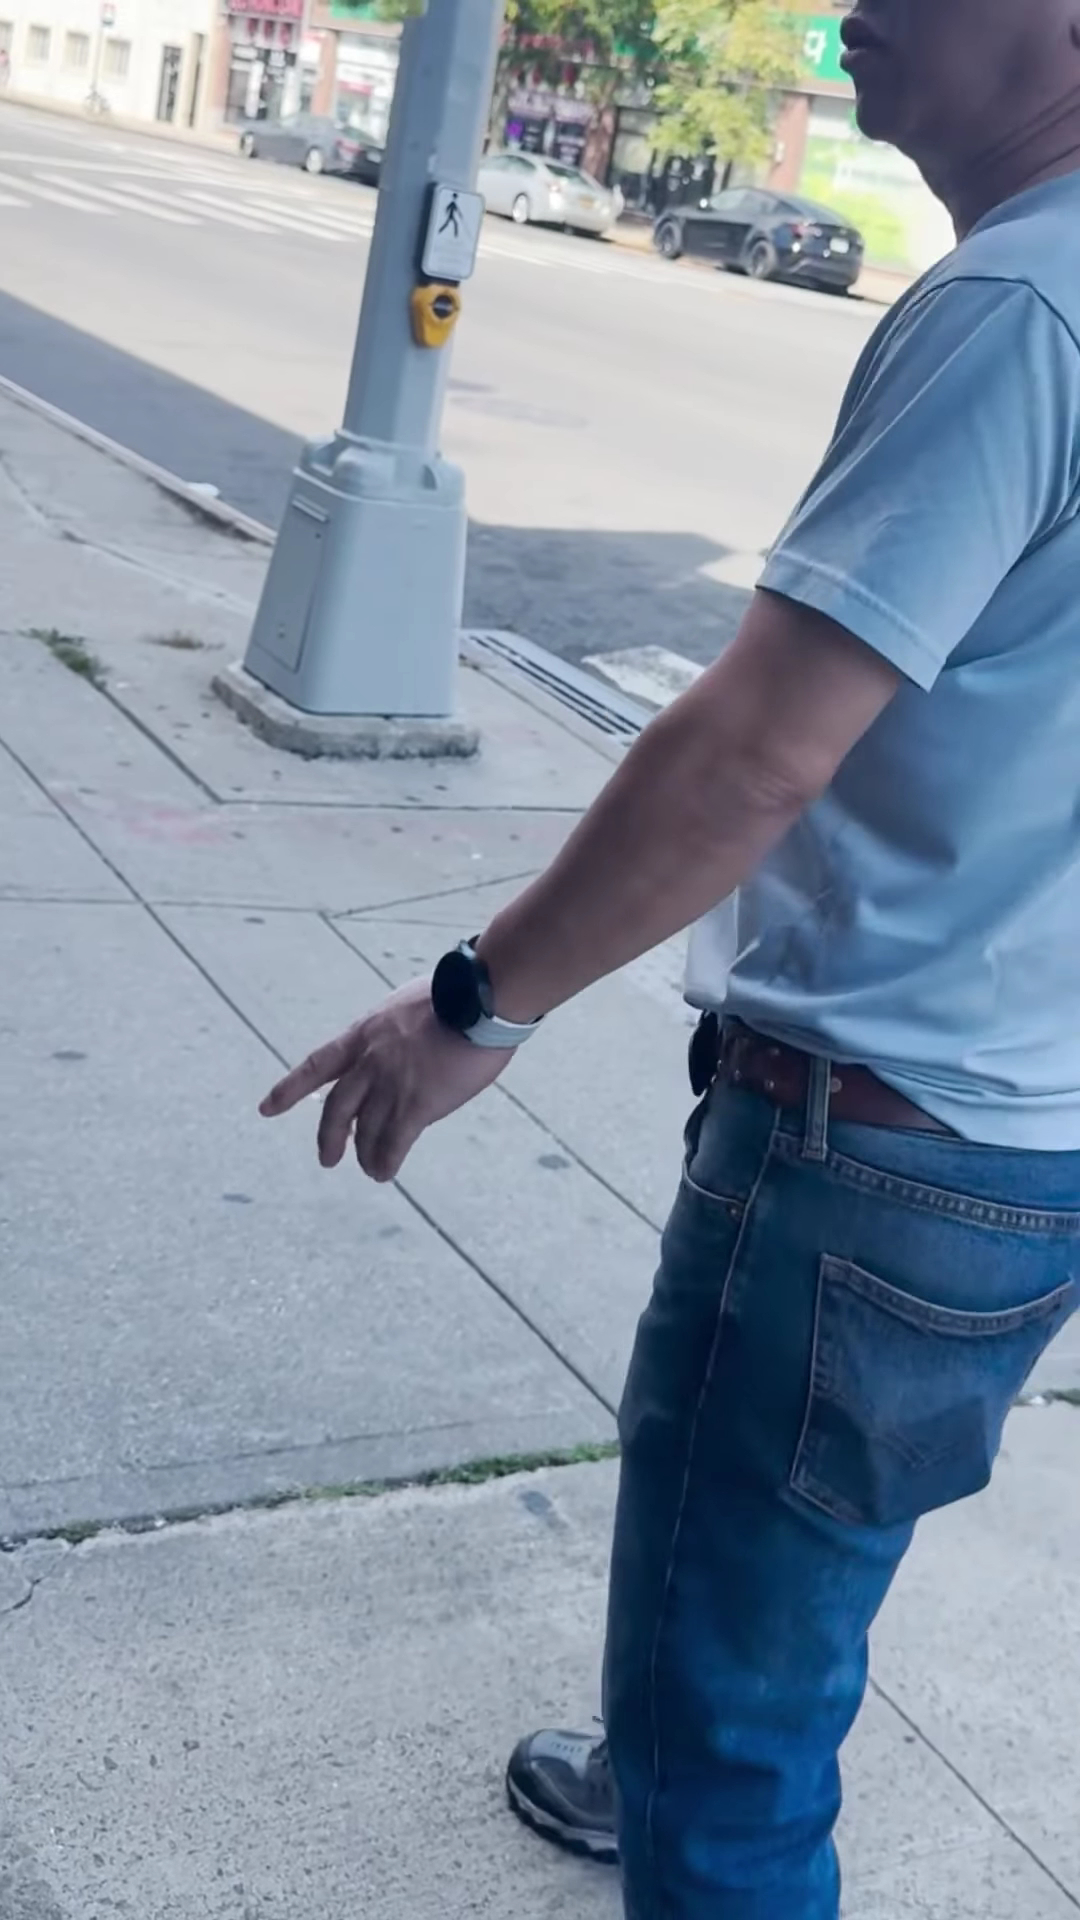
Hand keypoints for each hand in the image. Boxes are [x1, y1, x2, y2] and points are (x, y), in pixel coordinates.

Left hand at [258, 977, 511, 1182]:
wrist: (479, 997)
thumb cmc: (457, 993)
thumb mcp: (405, 1006)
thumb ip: (393, 1034)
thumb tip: (398, 1051)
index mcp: (363, 1034)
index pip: (316, 1066)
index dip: (289, 1090)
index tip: (266, 1108)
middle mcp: (369, 1062)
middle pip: (336, 1109)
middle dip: (329, 1137)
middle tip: (328, 1159)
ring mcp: (391, 1084)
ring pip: (365, 1131)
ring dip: (365, 1155)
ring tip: (371, 1169)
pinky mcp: (417, 1104)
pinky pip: (393, 1143)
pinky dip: (386, 1161)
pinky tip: (385, 1172)